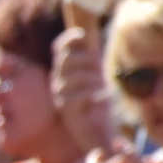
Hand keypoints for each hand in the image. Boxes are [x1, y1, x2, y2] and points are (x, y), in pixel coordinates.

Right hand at [52, 28, 116, 152]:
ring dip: (95, 79)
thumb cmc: (98, 101)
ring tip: (103, 87)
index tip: (83, 35)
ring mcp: (60, 96)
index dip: (69, 38)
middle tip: (100, 70)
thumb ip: (92, 56)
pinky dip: (97, 94)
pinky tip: (104, 97)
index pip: (59, 47)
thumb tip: (91, 32)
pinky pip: (81, 95)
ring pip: (76, 76)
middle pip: (68, 58)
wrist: (98, 130)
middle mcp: (57, 81)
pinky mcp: (67, 110)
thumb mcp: (96, 74)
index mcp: (63, 70)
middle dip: (88, 60)